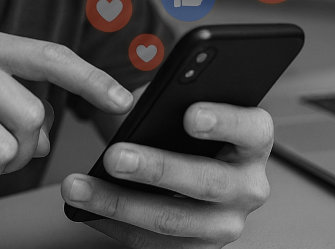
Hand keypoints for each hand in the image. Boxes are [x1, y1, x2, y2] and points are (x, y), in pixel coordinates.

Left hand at [62, 103, 272, 247]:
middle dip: (156, 169)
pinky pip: (151, 244)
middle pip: (207, 181)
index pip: (251, 129)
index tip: (190, 116)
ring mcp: (225, 224)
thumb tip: (123, 103)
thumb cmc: (181, 130)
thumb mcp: (176, 104)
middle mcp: (248, 186)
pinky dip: (113, 225)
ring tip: (80, 186)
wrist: (185, 165)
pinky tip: (86, 208)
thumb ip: (161, 100)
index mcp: (254, 142)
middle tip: (115, 157)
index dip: (223, 122)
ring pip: (172, 220)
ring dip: (119, 204)